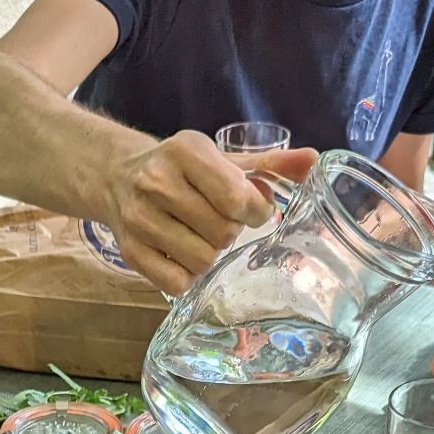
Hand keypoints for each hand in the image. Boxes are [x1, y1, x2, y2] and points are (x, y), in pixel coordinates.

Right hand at [105, 133, 316, 296]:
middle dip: (231, 234)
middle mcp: (158, 182)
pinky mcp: (131, 252)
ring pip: (201, 260)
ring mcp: (141, 219)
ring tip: (201, 239)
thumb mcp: (222, 160)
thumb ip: (269, 165)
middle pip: (221, 233)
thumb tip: (315, 161)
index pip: (235, 197)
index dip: (254, 212)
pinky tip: (184, 258)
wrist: (118, 177)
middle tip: (220, 224)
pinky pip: (176, 282)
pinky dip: (188, 277)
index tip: (251, 211)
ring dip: (211, 257)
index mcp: (186, 152)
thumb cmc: (181, 170)